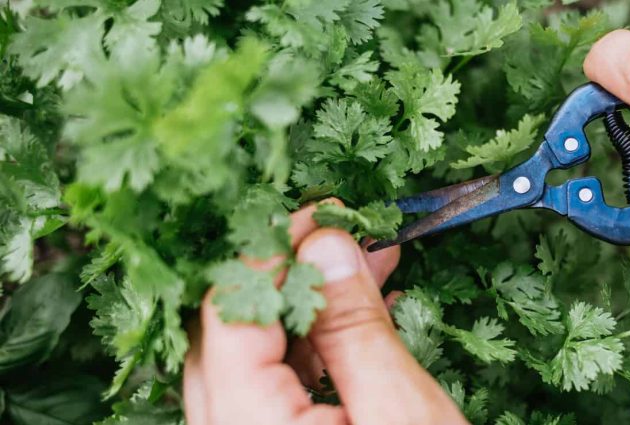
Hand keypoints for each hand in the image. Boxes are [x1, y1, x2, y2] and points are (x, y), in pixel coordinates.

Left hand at [183, 200, 466, 424]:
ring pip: (254, 354)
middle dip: (288, 271)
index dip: (269, 250)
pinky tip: (362, 316)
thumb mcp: (399, 412)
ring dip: (308, 304)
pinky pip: (277, 384)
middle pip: (230, 330)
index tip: (322, 213)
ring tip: (369, 266)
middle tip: (345, 234)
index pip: (228, 312)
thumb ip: (354, 327)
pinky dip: (317, 344)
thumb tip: (327, 244)